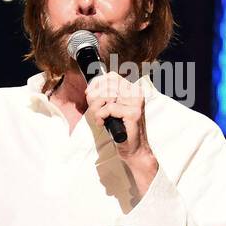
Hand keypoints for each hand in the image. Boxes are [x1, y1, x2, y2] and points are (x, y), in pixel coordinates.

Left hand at [86, 72, 158, 189]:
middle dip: (94, 97)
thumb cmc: (121, 130)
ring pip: (106, 95)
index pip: (111, 76)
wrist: (134, 149)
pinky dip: (100, 116)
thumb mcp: (111, 110)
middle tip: (94, 110)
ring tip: (99, 118)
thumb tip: (90, 90)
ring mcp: (136, 103)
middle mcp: (136, 94)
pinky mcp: (133, 113)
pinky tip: (102, 124)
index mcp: (132, 90)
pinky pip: (108, 108)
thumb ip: (104, 98)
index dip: (97, 83)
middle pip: (107, 84)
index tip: (89, 93)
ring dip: (96, 108)